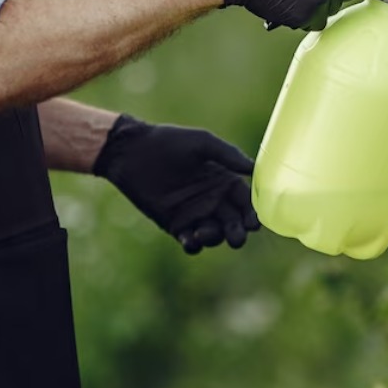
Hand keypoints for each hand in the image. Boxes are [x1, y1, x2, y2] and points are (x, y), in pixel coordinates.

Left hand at [92, 115, 259, 253]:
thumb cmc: (169, 142)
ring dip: (215, 238)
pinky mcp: (174, 224)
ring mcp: (194, 214)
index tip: (254, 223)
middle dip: (238, 232)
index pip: (245, 202)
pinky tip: (191, 239)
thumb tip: (254, 167)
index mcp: (224, 181)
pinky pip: (190, 241)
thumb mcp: (202, 142)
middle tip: (237, 237)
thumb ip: (228, 155)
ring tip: (204, 232)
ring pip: (214, 234)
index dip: (252, 214)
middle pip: (234, 223)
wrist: (132, 152)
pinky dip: (193, 245)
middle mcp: (213, 200)